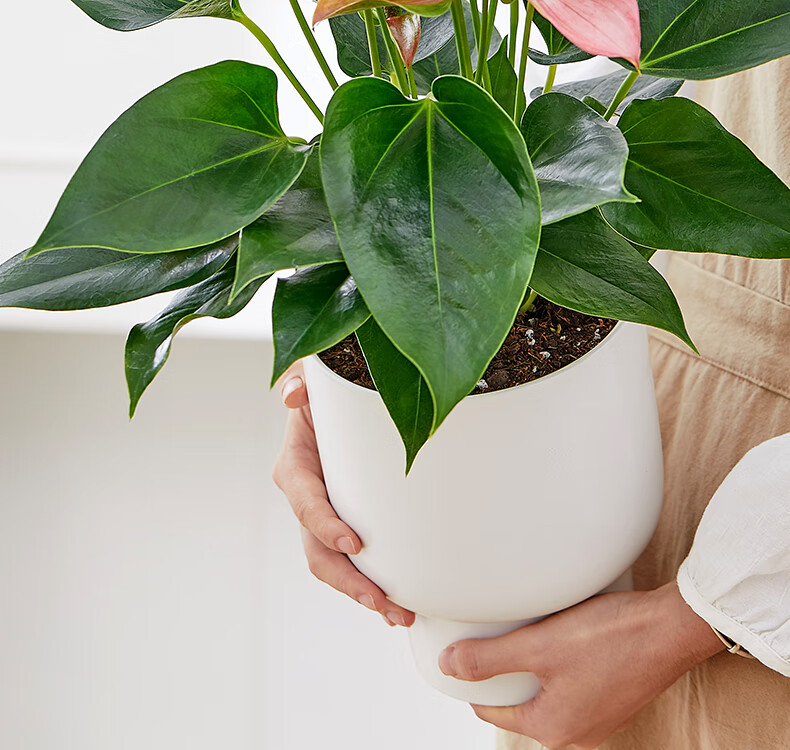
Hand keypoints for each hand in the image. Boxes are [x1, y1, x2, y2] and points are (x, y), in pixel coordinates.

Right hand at [273, 362, 414, 627]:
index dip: (324, 525)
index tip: (352, 543)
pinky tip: (401, 603)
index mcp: (297, 465)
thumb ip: (301, 381)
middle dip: (348, 581)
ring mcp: (327, 517)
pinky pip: (355, 562)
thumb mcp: (316, 377)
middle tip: (382, 602)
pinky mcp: (348, 525)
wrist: (344, 408)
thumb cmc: (331, 390)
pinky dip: (374, 585)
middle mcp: (308, 498)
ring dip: (364, 593)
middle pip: (318, 550)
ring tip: (400, 614)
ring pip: (336, 566)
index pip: (305, 500)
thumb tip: (292, 396)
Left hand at [438, 582, 723, 748]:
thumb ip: (489, 659)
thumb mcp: (538, 647)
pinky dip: (560, 664)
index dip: (475, 680)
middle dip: (506, 672)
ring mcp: (600, 715)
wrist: (671, 627)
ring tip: (529, 632)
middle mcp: (578, 732)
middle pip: (522, 702)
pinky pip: (573, 684)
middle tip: (497, 637)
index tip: (468, 652)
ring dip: (535, 666)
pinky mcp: (616, 695)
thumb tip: (448, 666)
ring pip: (548, 692)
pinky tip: (563, 636)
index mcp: (554, 728)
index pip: (493, 710)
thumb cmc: (611, 638)